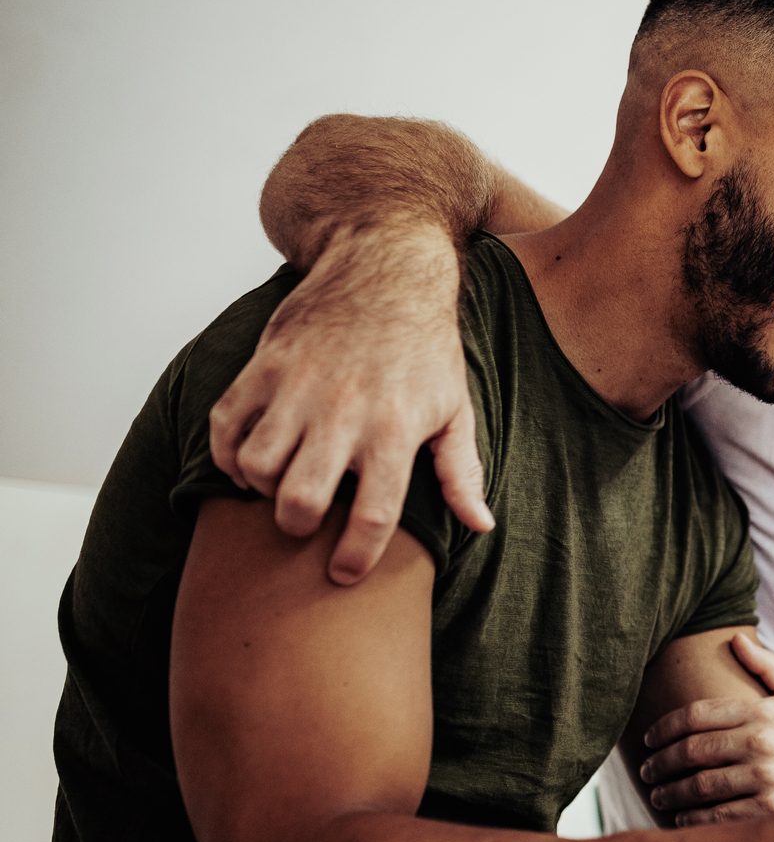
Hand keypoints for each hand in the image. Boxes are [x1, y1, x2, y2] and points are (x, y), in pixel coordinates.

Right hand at [208, 221, 493, 585]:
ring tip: (281, 484)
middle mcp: (343, 412)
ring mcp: (297, 388)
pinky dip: (227, 454)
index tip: (343, 573)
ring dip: (261, 488)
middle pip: (300, 500)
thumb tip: (480, 526)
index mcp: (396, 430)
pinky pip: (225, 426)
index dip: (355, 557)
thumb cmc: (425, 347)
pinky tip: (248, 460)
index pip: (373, 515)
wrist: (385, 268)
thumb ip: (462, 472)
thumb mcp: (455, 408)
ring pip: (255, 466)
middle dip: (297, 525)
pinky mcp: (263, 366)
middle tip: (307, 522)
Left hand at [639, 633, 773, 825]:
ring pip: (700, 785)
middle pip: (692, 751)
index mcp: (761, 712)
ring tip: (657, 794)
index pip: (696, 715)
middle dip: (661, 762)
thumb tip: (735, 638)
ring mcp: (764, 778)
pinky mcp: (769, 808)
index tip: (648, 738)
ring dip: (671, 792)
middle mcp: (760, 743)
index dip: (664, 727)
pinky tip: (680, 816)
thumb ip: (765, 665)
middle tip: (647, 770)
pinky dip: (694, 817)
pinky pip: (719, 815)